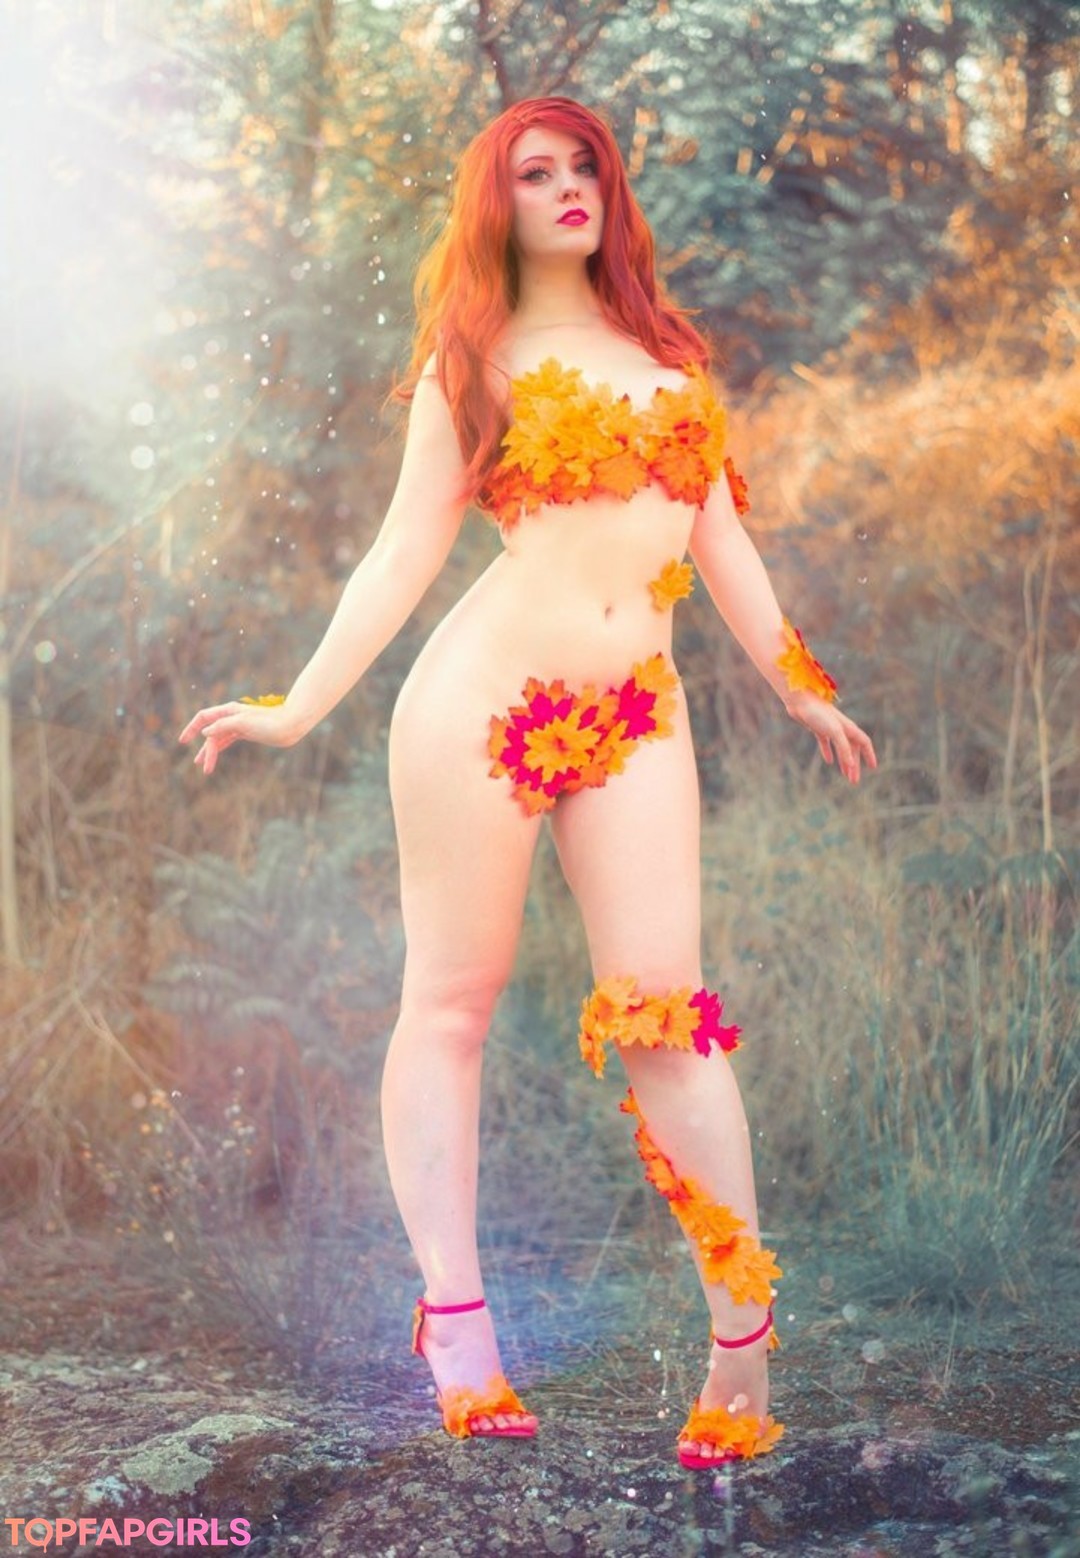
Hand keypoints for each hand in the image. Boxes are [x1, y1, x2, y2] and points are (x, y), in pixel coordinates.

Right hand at [177, 699, 300, 775]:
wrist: (291, 724)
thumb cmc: (270, 722)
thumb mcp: (244, 723)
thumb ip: (223, 726)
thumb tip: (205, 732)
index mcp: (229, 711)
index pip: (203, 717)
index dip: (191, 728)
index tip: (183, 742)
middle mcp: (232, 716)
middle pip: (211, 732)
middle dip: (205, 749)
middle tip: (201, 765)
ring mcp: (239, 725)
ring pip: (219, 738)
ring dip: (211, 751)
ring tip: (204, 767)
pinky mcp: (247, 732)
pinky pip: (228, 740)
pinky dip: (220, 748)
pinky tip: (215, 755)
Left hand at [784, 690, 876, 784]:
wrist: (800, 700)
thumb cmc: (818, 713)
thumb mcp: (834, 731)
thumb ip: (844, 748)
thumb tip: (851, 765)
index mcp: (849, 728)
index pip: (864, 743)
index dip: (869, 755)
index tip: (873, 767)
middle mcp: (842, 728)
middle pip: (853, 749)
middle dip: (855, 765)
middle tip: (854, 781)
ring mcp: (830, 728)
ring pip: (841, 748)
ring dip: (844, 761)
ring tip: (845, 774)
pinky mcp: (818, 728)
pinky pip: (826, 743)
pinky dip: (828, 752)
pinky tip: (828, 761)